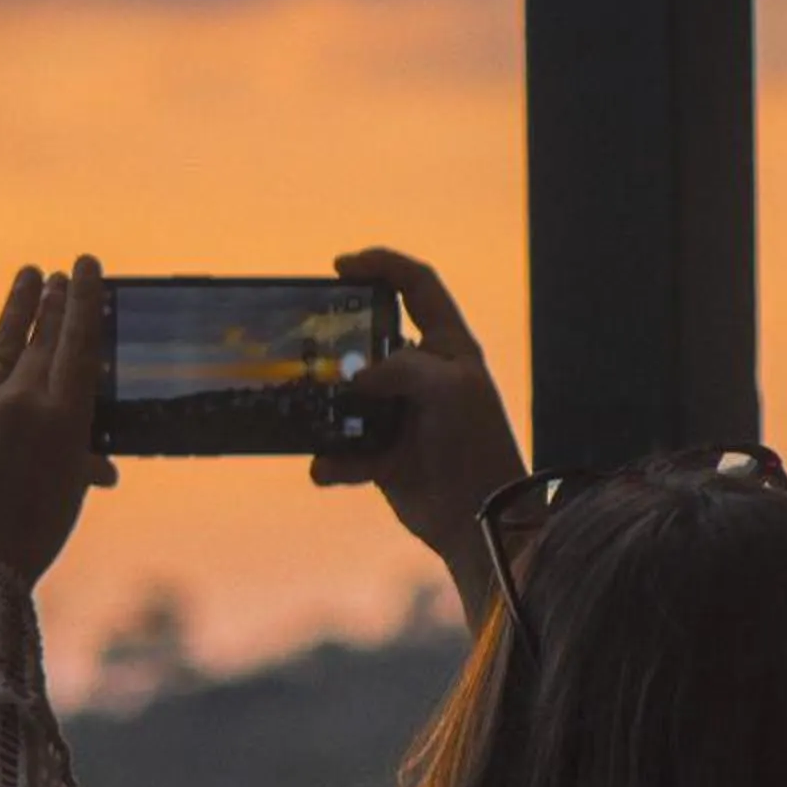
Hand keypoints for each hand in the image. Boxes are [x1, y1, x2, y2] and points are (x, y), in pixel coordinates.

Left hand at [0, 259, 117, 586]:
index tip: (84, 268)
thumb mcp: (67, 498)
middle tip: (58, 275)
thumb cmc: (31, 538)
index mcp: (63, 422)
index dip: (82, 302)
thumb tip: (103, 468)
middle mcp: (22, 404)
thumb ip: (81, 466)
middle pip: (41, 341)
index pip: (78, 347)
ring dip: (15, 310)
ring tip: (27, 277)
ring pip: (0, 346)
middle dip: (52, 303)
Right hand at [312, 247, 525, 633]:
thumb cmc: (476, 445)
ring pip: (349, 399)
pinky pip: (344, 451)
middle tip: (308, 345)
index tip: (340, 266)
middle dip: (338, 344)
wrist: (479, 521)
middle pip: (370, 341)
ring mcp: (401, 415)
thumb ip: (403, 367)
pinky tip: (326, 468)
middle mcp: (423, 376)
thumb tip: (356, 380)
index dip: (382, 266)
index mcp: (448, 348)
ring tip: (306, 411)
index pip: (417, 287)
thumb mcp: (449, 389)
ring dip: (326, 409)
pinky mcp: (384, 456)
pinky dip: (333, 461)